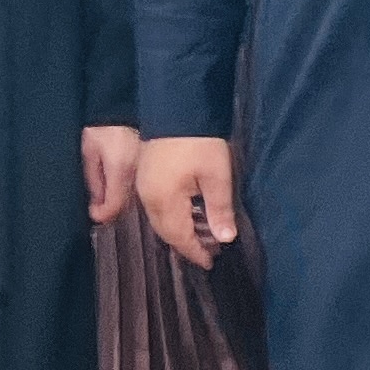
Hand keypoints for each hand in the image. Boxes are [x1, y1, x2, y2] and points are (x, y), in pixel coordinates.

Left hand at [80, 124, 142, 225]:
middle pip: (127, 205)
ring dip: (121, 201)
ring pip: (136, 197)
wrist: (125, 106)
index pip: (114, 206)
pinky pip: (141, 185)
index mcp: (120, 170)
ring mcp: (147, 169)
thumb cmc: (104, 127)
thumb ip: (94, 181)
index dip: (102, 215)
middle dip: (111, 210)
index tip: (93, 214)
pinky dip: (130, 190)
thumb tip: (96, 205)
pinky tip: (121, 184)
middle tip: (98, 207)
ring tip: (107, 196)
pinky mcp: (151, 165)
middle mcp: (138, 172)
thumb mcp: (90, 153)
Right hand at [137, 136, 238, 269]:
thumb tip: (226, 238)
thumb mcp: (217, 175)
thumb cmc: (200, 141)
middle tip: (211, 251)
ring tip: (205, 234)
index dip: (195, 252)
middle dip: (188, 243)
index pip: (179, 236)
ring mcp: (143, 185)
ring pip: (161, 219)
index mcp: (163, 200)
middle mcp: (147, 197)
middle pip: (167, 231)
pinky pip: (158, 206)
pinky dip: (174, 215)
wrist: (177, 107)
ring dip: (181, 229)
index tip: (210, 263)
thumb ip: (219, 209)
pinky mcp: (146, 175)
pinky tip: (191, 213)